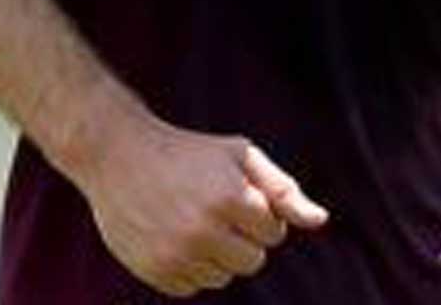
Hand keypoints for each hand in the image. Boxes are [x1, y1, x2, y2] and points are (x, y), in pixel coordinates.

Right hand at [82, 114, 328, 295]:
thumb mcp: (240, 156)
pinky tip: (174, 236)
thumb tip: (321, 221)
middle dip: (243, 238)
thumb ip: (283, 190)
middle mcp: (204, 231)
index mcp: (231, 198)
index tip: (237, 193)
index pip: (274, 232)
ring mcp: (177, 255)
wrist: (119, 156)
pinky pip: (194, 287)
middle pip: (253, 262)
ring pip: (223, 278)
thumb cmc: (189, 153)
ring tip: (193, 221)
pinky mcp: (155, 271)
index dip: (260, 213)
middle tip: (217, 210)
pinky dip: (191, 267)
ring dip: (217, 254)